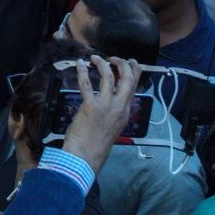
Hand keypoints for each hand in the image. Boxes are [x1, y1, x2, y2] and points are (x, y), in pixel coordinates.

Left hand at [59, 56, 142, 172]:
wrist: (86, 156)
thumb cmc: (96, 143)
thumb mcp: (113, 127)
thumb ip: (115, 112)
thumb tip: (112, 99)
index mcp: (126, 111)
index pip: (134, 86)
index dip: (134, 70)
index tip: (130, 62)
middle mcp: (119, 107)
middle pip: (127, 78)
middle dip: (122, 63)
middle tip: (113, 58)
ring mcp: (106, 106)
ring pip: (108, 76)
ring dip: (102, 64)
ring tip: (95, 59)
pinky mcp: (90, 106)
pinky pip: (86, 83)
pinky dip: (82, 71)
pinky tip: (80, 65)